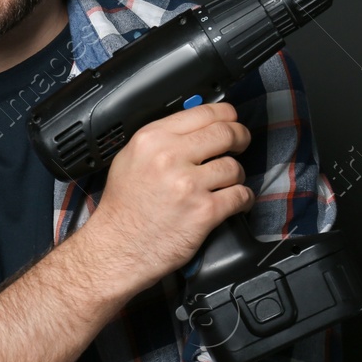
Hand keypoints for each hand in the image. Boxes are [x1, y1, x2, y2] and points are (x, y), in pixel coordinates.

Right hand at [80, 101, 253, 291]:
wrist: (118, 247)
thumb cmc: (122, 208)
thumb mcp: (130, 158)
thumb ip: (161, 139)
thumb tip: (194, 128)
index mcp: (152, 139)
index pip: (204, 113)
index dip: (226, 114)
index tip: (231, 120)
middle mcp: (170, 157)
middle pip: (225, 133)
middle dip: (240, 137)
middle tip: (241, 143)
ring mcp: (189, 185)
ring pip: (234, 166)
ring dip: (236, 175)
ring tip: (227, 182)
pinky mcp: (204, 211)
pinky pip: (240, 195)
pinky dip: (244, 198)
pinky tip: (237, 200)